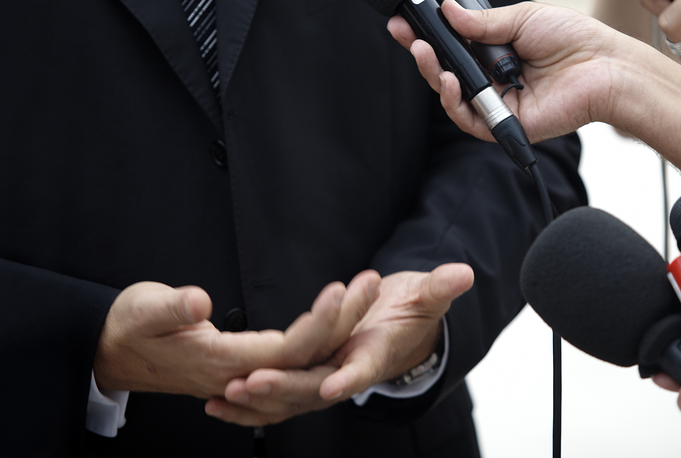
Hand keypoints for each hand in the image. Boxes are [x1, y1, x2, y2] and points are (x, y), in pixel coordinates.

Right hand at [95, 271, 378, 403]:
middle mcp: (241, 375)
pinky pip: (294, 362)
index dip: (319, 322)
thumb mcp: (143, 310)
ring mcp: (244, 375)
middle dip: (345, 320)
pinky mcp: (246, 368)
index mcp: (222, 362)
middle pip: (308, 355)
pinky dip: (321, 342)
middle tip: (371, 283)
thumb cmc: (129, 329)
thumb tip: (197, 301)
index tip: (341, 290)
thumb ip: (171, 307)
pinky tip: (340, 324)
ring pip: (306, 359)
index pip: (287, 348)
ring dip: (340, 327)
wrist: (112, 353)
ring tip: (364, 292)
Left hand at [211, 264, 473, 425]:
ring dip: (259, 402)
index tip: (333, 384)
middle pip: (315, 388)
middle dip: (283, 387)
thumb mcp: (428, 296)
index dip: (350, 379)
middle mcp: (349, 373)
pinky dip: (250, 408)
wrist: (403, 331)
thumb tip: (463, 273)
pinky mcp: (310, 381)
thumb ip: (441, 288)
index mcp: (377, 355)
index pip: (364, 369)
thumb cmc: (413, 312)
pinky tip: (217, 407)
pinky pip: (278, 402)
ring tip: (225, 396)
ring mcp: (327, 380)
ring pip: (291, 400)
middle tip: (251, 382)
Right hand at [389, 0, 632, 142]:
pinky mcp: (506, 124)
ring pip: (453, 96)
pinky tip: (451, 82)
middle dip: (422, 54)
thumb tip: (448, 12)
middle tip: (407, 35)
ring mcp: (498, 102)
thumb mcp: (522, 17)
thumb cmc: (573, 39)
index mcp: (495, 51)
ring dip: (434, 76)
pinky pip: (471, 120)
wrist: (605, 65)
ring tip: (425, 54)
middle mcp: (493, 77)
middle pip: (446, 71)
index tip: (405, 21)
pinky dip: (456, 102)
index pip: (452, 45)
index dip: (427, 35)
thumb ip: (482, 21)